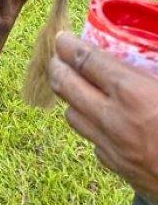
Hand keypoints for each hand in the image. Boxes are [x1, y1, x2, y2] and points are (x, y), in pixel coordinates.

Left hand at [48, 32, 157, 199]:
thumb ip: (152, 68)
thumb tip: (145, 59)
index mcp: (133, 94)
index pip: (85, 61)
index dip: (69, 46)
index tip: (63, 38)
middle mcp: (114, 119)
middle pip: (65, 85)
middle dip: (57, 66)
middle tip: (59, 57)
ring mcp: (112, 145)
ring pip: (72, 114)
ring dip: (71, 97)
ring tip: (78, 85)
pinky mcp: (117, 166)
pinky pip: (92, 140)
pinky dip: (92, 125)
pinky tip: (104, 120)